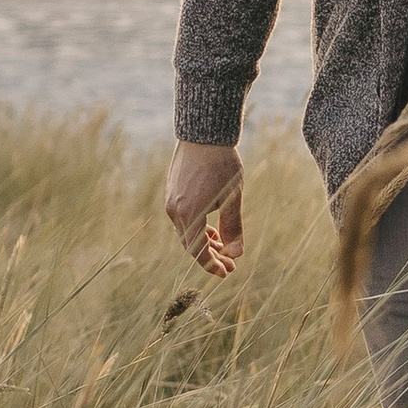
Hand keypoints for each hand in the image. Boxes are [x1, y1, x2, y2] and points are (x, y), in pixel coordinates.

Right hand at [164, 141, 243, 274]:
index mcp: (190, 214)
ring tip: (223, 247)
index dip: (212, 265)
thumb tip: (237, 253)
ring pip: (186, 232)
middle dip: (210, 257)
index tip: (227, 273)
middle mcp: (175, 211)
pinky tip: (211, 229)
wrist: (204, 135)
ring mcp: (170, 202)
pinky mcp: (171, 194)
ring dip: (204, 242)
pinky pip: (183, 220)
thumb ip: (233, 226)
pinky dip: (197, 228)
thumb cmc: (222, 164)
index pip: (198, 251)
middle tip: (229, 264)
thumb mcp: (233, 197)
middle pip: (190, 244)